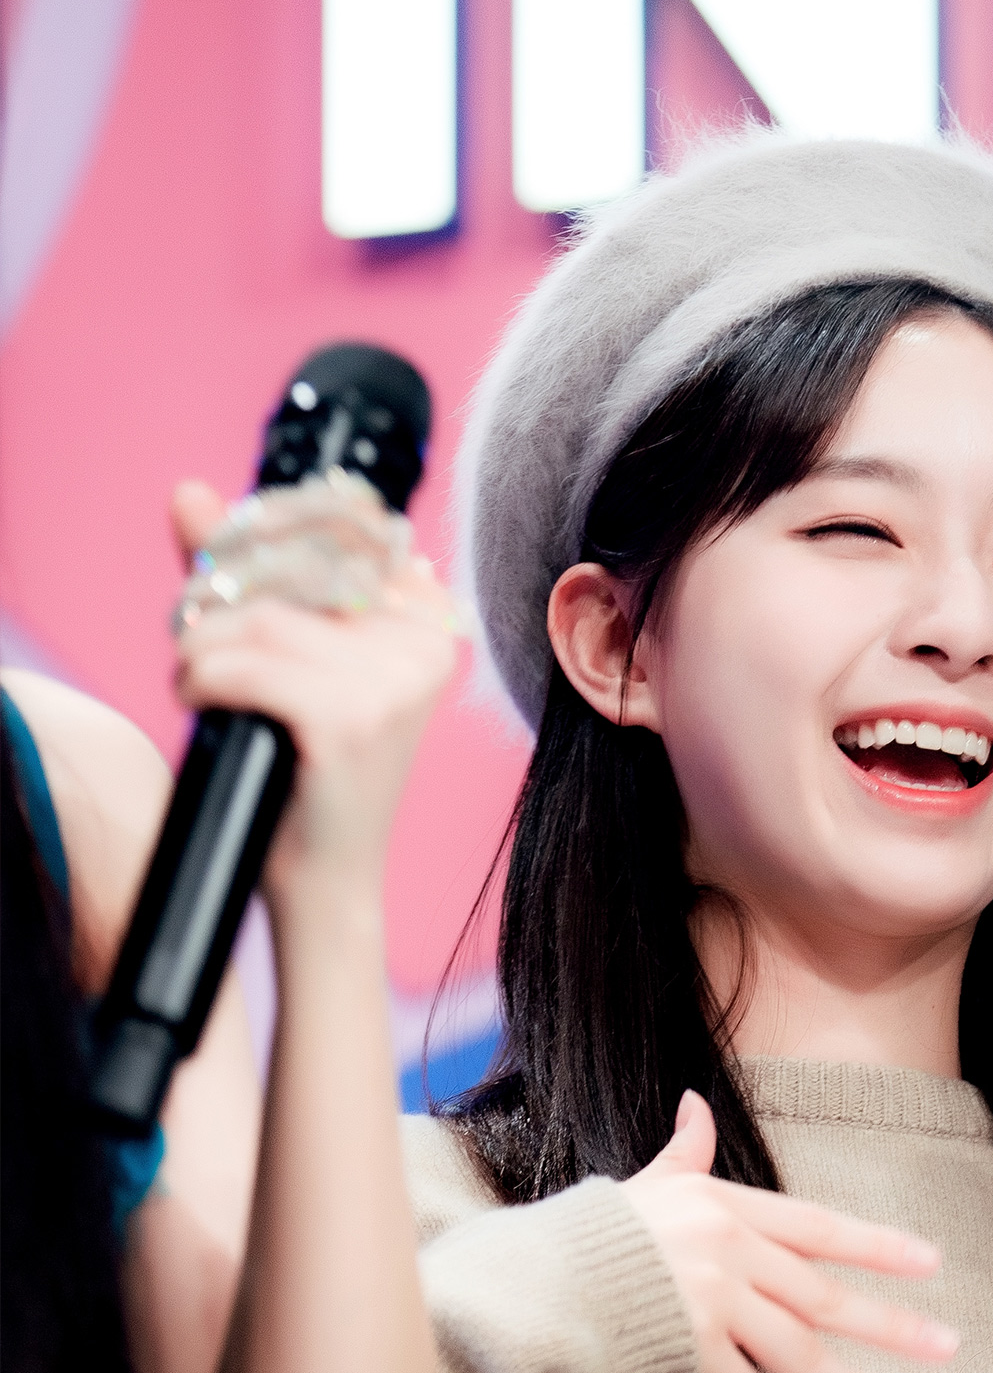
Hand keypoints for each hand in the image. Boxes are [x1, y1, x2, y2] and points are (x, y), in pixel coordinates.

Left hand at [168, 480, 460, 909]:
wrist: (326, 880)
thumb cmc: (303, 773)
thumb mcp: (285, 662)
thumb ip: (245, 574)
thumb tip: (189, 492)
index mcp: (424, 621)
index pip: (328, 530)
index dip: (260, 551)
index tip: (228, 596)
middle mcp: (420, 645)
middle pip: (285, 574)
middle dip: (221, 609)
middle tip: (201, 654)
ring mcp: (391, 683)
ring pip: (256, 621)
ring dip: (201, 652)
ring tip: (200, 689)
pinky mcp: (348, 720)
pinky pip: (243, 665)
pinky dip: (203, 682)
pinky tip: (204, 708)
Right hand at [625, 1093, 956, 1372]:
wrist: (534, 1279)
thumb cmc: (592, 1236)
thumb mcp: (645, 1184)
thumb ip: (683, 1152)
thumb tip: (696, 1106)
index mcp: (725, 1208)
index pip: (819, 1227)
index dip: (877, 1245)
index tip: (931, 1263)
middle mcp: (727, 1252)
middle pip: (824, 1294)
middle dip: (891, 1323)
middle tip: (948, 1346)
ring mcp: (708, 1303)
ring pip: (797, 1349)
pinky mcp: (682, 1350)